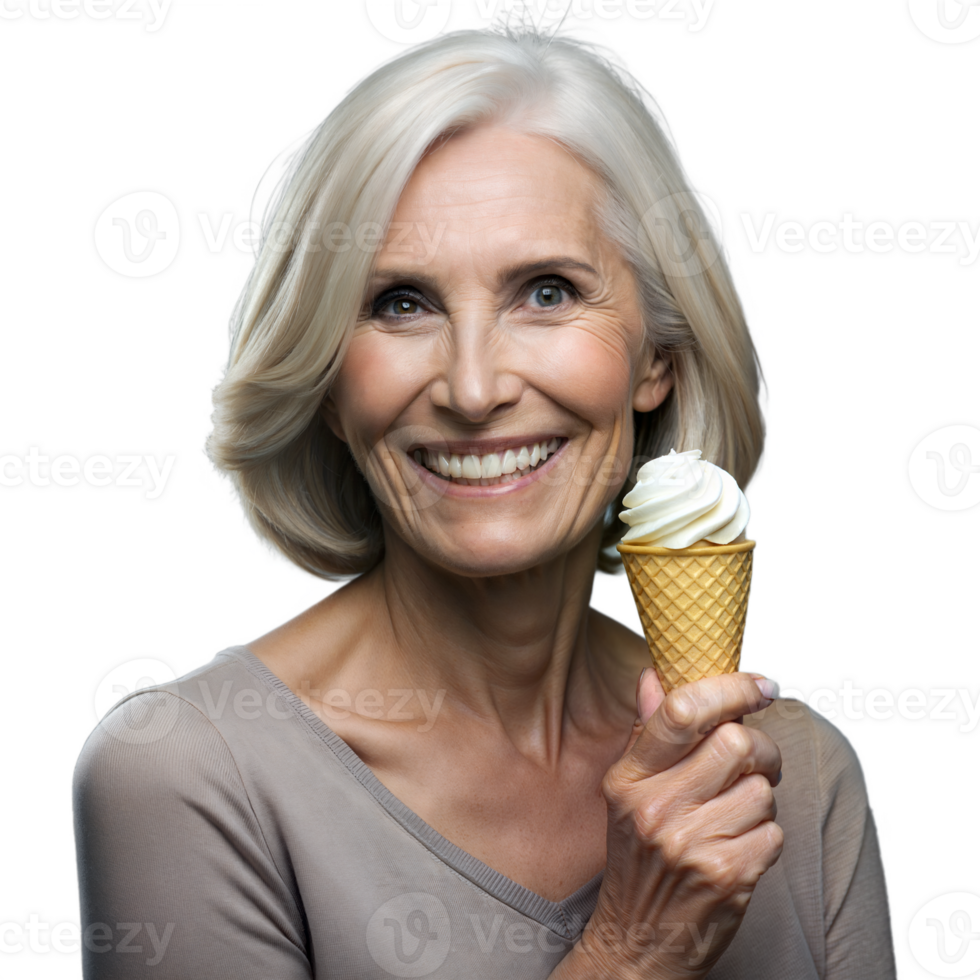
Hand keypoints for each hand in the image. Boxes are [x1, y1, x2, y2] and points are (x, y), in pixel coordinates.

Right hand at [575, 670, 783, 979]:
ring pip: (762, 788)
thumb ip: (647, 734)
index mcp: (629, 778)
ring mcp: (691, 843)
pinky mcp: (728, 875)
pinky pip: (774, 831)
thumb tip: (654, 676)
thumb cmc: (638, 861)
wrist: (638, 942)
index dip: (729, 688)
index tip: (758, 685)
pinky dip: (766, 837)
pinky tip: (739, 848)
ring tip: (736, 815)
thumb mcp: (627, 795)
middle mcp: (656, 806)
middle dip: (760, 750)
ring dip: (761, 799)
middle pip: (736, 742)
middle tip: (753, 764)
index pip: (681, 710)